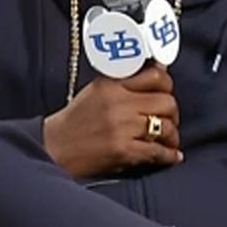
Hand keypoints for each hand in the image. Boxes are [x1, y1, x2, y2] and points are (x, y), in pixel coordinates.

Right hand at [43, 63, 181, 178]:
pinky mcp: (123, 151)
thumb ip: (127, 80)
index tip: (166, 93)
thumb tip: (160, 71)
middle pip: (166, 103)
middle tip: (168, 119)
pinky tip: (172, 155)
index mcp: (112, 85)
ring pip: (165, 127)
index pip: (155, 76)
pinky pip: (157, 151)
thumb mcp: (98, 90)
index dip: (167, 86)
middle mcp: (119, 104)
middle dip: (172, 113)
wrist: (54, 148)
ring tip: (168, 139)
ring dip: (171, 135)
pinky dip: (168, 155)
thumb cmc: (76, 120)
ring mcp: (122, 128)